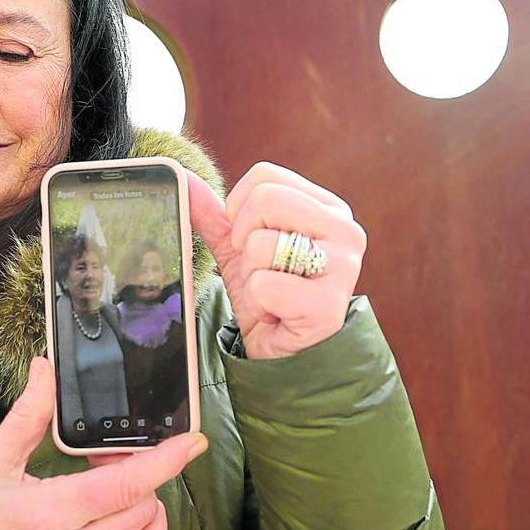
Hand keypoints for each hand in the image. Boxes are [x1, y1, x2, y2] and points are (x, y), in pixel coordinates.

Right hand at [0, 357, 207, 529]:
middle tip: (109, 459)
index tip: (191, 442)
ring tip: (123, 495)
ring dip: (150, 517)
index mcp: (52, 513)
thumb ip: (28, 416)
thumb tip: (45, 370)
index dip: (166, 460)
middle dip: (142, 477)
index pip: (128, 486)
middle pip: (144, 510)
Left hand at [187, 162, 365, 359]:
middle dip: (244, 239)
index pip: (265, 176)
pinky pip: (264, 286)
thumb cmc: (270, 297)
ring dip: (252, 276)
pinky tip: (277, 314)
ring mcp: (343, 267)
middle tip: (259, 268)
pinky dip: (259, 304)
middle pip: (264, 200)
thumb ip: (215, 215)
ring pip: (260, 244)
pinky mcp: (329, 305)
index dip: (240, 209)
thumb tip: (185, 180)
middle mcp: (345, 230)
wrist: (285, 353)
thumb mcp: (238, 250)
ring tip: (271, 294)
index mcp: (328, 209)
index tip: (249, 239)